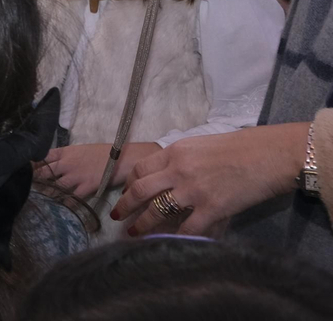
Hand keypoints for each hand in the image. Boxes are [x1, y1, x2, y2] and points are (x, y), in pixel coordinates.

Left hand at [35, 141, 159, 199]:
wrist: (125, 157)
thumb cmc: (104, 152)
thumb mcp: (80, 150)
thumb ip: (65, 157)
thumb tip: (52, 166)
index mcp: (65, 152)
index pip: (41, 157)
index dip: (29, 165)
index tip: (19, 171)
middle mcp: (67, 163)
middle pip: (43, 173)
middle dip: (33, 181)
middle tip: (23, 188)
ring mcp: (76, 176)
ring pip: (54, 187)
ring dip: (45, 194)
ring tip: (34, 202)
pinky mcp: (86, 187)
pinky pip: (71, 199)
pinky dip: (63, 205)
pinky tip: (55, 211)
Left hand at [111, 123, 304, 235]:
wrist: (269, 154)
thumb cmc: (240, 147)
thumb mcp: (200, 144)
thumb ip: (181, 159)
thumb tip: (167, 174)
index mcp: (174, 152)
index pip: (140, 169)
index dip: (129, 183)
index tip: (127, 193)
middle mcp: (178, 170)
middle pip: (140, 190)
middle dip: (125, 206)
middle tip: (117, 217)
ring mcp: (193, 190)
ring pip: (157, 211)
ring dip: (144, 225)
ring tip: (135, 234)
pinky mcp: (212, 208)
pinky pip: (187, 228)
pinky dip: (178, 237)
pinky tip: (171, 243)